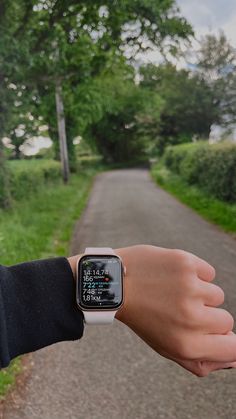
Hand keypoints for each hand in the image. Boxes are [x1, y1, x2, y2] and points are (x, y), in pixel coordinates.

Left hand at [115, 245, 235, 375]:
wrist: (115, 282)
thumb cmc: (143, 317)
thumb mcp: (165, 347)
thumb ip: (201, 360)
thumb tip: (233, 361)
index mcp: (186, 345)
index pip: (233, 349)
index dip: (226, 340)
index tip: (215, 333)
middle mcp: (190, 318)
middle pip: (226, 320)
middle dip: (207, 315)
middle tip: (180, 309)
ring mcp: (190, 288)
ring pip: (217, 295)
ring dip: (199, 293)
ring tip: (173, 291)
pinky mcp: (187, 264)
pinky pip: (208, 272)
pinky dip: (195, 273)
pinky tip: (173, 276)